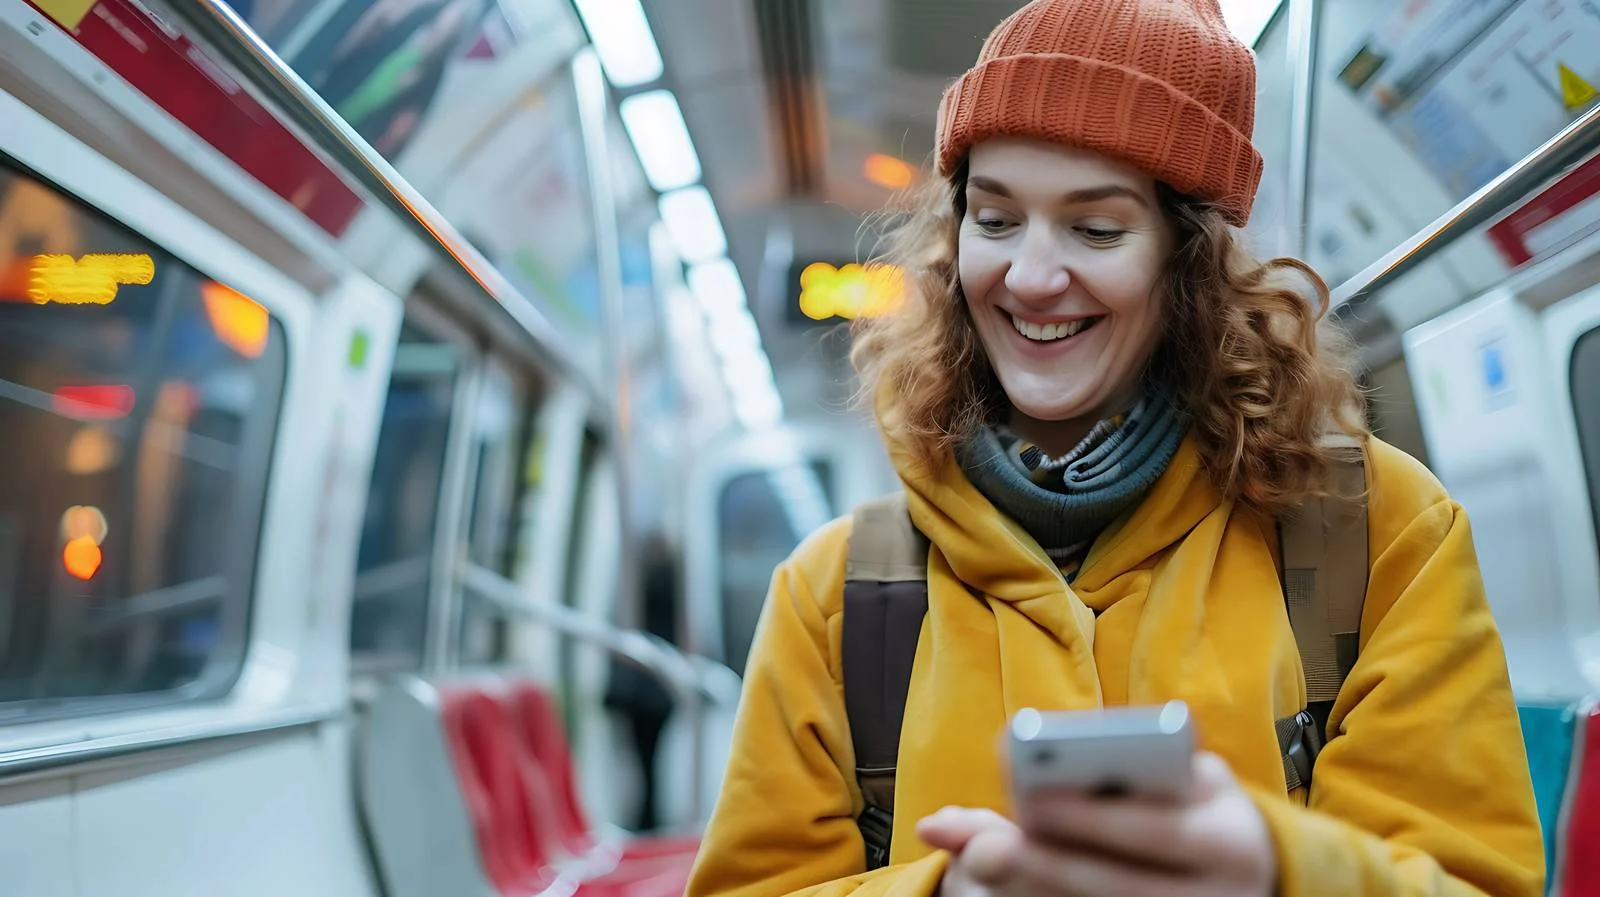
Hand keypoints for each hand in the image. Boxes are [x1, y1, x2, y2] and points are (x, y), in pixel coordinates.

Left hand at [917, 752, 1276, 896]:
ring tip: (982, 862)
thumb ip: (1114, 765)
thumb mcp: (1183, 774)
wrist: (1251, 868)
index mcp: (1230, 839)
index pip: (1158, 830)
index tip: (1036, 800)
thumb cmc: (1197, 804)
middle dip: (1044, 864)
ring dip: (1036, 889)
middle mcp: (1218, 895)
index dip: (1094, 818)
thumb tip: (1029, 765)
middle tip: (984, 848)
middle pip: (1116, 885)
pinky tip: (1010, 887)